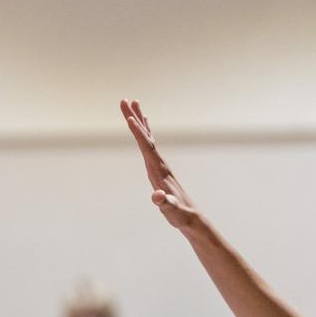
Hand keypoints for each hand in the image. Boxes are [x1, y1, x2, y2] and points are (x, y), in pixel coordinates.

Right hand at [120, 99, 201, 232]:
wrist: (190, 217)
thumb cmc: (179, 214)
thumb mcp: (171, 210)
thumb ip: (164, 203)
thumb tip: (157, 197)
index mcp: (159, 169)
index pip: (146, 147)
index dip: (137, 132)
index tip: (128, 117)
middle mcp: (159, 162)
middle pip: (145, 135)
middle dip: (135, 117)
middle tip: (125, 99)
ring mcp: (159, 163)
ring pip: (147, 137)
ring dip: (139, 120)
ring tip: (133, 103)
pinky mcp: (158, 167)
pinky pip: (149, 145)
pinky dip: (145, 132)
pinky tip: (144, 124)